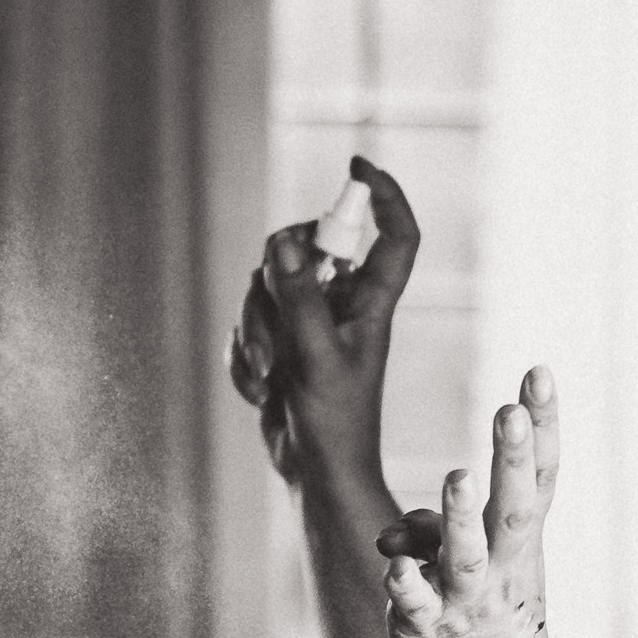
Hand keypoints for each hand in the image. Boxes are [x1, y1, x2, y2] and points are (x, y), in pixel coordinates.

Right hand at [227, 156, 419, 484]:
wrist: (314, 473)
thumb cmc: (334, 423)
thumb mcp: (316, 356)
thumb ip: (300, 297)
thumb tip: (284, 240)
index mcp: (372, 301)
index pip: (392, 234)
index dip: (382, 194)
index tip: (356, 163)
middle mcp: (342, 304)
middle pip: (302, 250)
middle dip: (274, 288)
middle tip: (276, 330)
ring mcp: (308, 323)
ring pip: (263, 289)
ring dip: (256, 334)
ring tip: (271, 375)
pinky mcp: (280, 344)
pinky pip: (246, 326)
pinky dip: (245, 357)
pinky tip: (262, 390)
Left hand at [381, 366, 564, 637]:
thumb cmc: (482, 617)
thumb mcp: (471, 563)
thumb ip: (436, 529)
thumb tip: (398, 532)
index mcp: (520, 541)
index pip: (540, 475)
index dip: (543, 424)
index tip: (538, 371)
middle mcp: (503, 566)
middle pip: (515, 506)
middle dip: (514, 458)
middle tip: (511, 410)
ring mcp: (469, 599)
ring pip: (468, 554)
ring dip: (461, 517)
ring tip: (458, 476)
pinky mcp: (430, 629)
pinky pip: (419, 604)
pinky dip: (407, 585)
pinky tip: (392, 566)